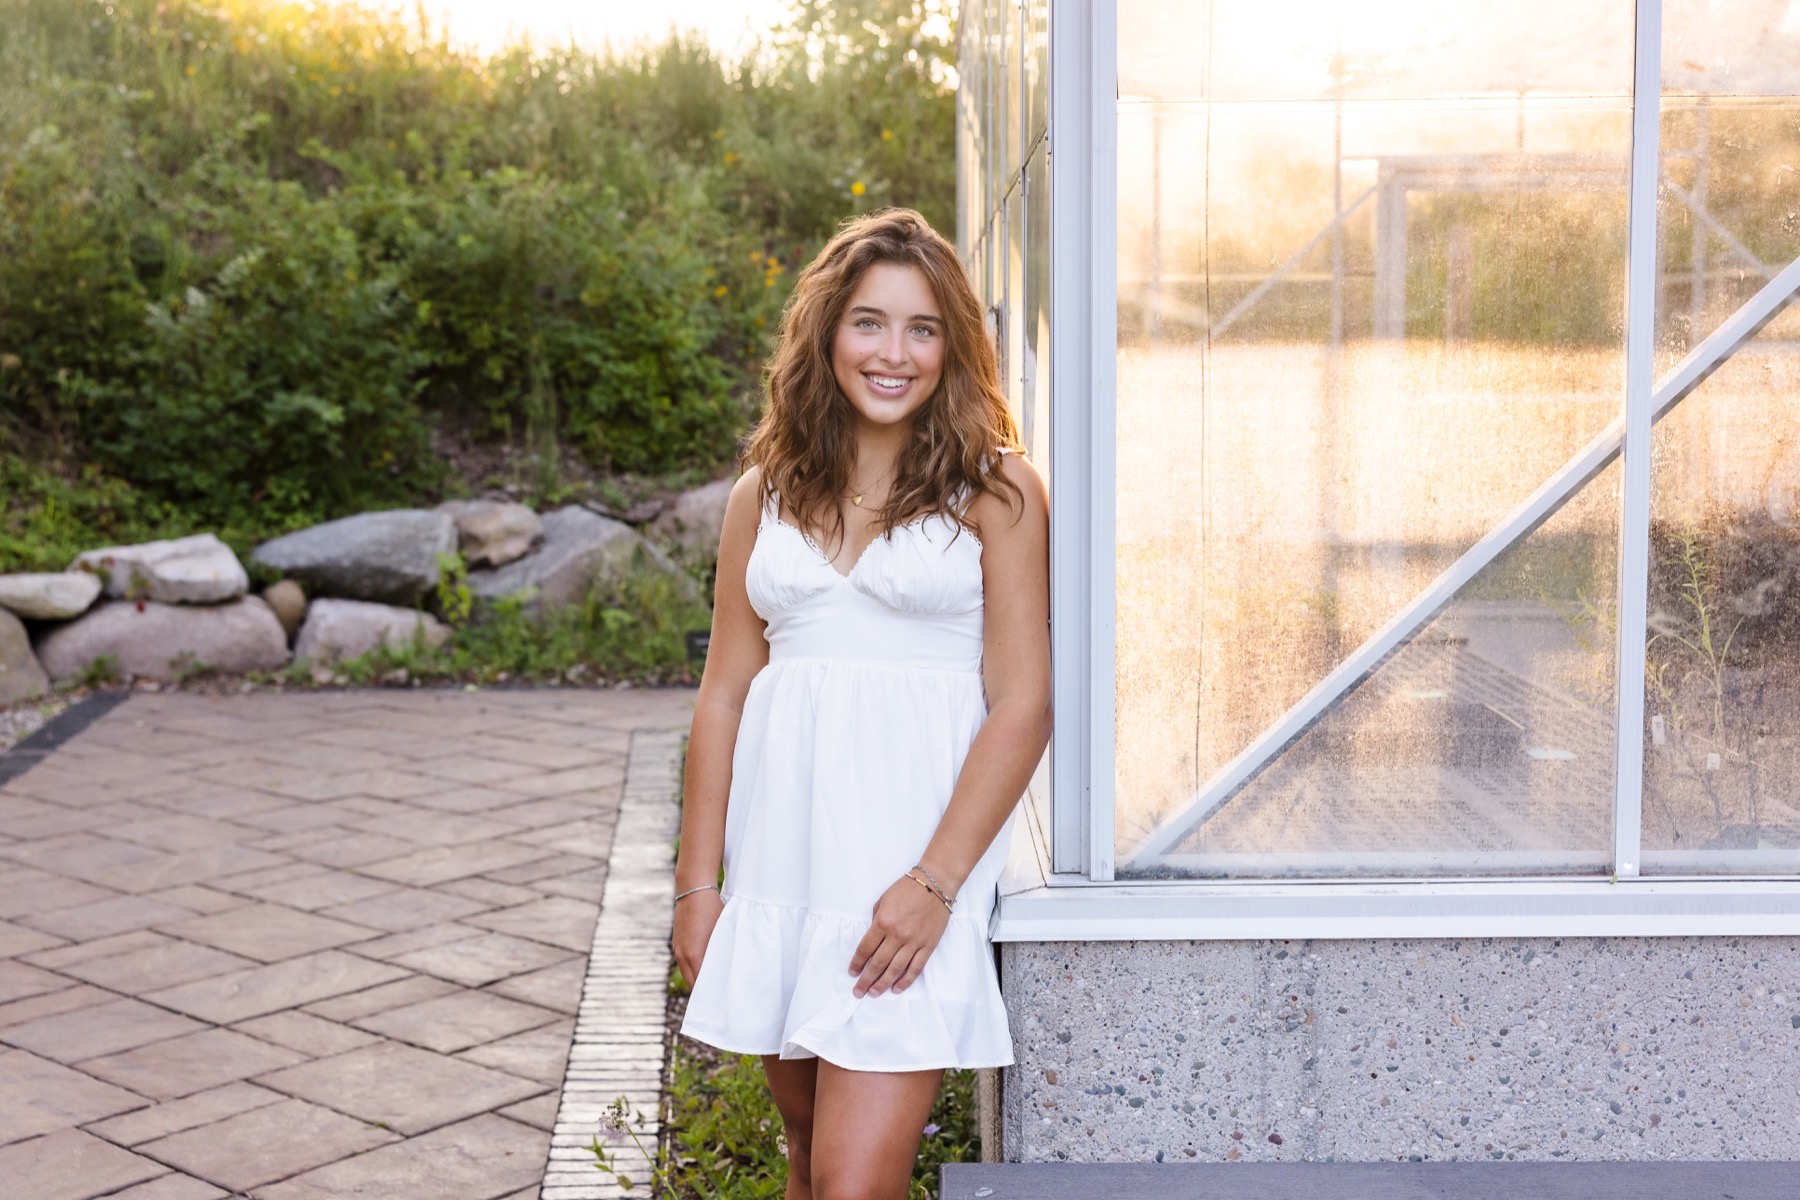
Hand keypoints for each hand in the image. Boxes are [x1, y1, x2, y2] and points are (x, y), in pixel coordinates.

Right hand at [673, 888, 724, 989]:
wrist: (693, 890)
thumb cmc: (711, 910)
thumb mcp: (721, 932)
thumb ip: (722, 953)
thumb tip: (729, 970)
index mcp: (694, 956)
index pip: (701, 986)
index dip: (711, 994)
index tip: (722, 1000)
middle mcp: (682, 956)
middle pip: (692, 984)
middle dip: (704, 991)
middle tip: (720, 997)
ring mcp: (678, 950)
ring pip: (688, 973)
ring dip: (698, 979)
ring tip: (714, 984)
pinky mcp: (677, 943)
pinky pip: (684, 963)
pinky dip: (694, 968)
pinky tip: (706, 966)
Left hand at [848, 875, 950, 997]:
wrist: (936, 883)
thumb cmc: (907, 889)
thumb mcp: (883, 901)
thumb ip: (876, 921)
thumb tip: (872, 942)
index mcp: (883, 922)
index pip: (865, 948)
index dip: (857, 963)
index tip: (852, 972)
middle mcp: (897, 935)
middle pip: (878, 963)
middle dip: (866, 979)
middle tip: (858, 991)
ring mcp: (914, 942)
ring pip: (895, 969)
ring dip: (883, 984)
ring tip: (873, 993)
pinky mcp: (928, 945)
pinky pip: (915, 968)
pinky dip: (906, 981)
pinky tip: (896, 988)